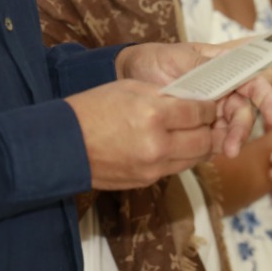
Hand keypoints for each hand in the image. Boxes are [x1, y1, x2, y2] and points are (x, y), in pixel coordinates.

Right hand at [68, 79, 218, 189]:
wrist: (63, 144)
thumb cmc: (92, 109)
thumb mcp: (130, 89)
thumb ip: (164, 95)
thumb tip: (190, 100)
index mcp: (153, 114)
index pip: (199, 113)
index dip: (207, 107)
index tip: (207, 103)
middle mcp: (158, 144)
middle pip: (203, 140)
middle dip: (208, 128)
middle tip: (204, 119)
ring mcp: (153, 167)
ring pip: (194, 159)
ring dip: (198, 145)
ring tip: (192, 133)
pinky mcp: (146, 181)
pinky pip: (175, 168)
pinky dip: (180, 157)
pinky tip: (173, 146)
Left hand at [116, 42, 271, 156]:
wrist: (128, 78)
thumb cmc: (155, 60)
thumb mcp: (181, 57)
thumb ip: (207, 64)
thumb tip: (234, 66)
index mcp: (224, 69)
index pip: (254, 83)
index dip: (268, 99)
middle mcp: (223, 91)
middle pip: (244, 112)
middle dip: (243, 129)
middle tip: (234, 146)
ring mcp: (212, 111)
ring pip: (231, 130)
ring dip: (232, 141)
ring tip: (225, 152)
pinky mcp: (198, 128)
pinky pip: (212, 141)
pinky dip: (213, 148)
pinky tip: (208, 152)